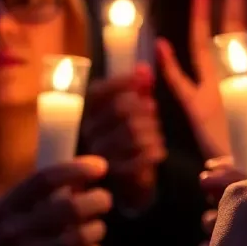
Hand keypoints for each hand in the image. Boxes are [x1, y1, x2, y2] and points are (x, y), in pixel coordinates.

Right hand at [0, 158, 111, 245]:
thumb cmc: (1, 241)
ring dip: (97, 228)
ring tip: (95, 226)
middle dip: (98, 200)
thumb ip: (39, 194)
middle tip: (104, 200)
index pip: (46, 179)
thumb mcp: (8, 212)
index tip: (100, 166)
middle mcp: (14, 232)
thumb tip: (83, 175)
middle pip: (71, 208)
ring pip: (81, 236)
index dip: (78, 169)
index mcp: (5, 208)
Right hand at [82, 64, 166, 208]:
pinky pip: (140, 155)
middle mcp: (89, 132)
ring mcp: (98, 154)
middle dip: (144, 108)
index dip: (122, 81)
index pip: (98, 91)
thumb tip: (143, 67)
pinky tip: (157, 151)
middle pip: (120, 109)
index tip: (145, 76)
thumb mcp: (137, 109)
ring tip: (156, 134)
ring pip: (133, 131)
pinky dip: (155, 150)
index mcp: (90, 113)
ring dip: (153, 131)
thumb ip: (139, 88)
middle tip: (153, 110)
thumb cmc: (134, 137)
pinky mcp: (114, 173)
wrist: (134, 178)